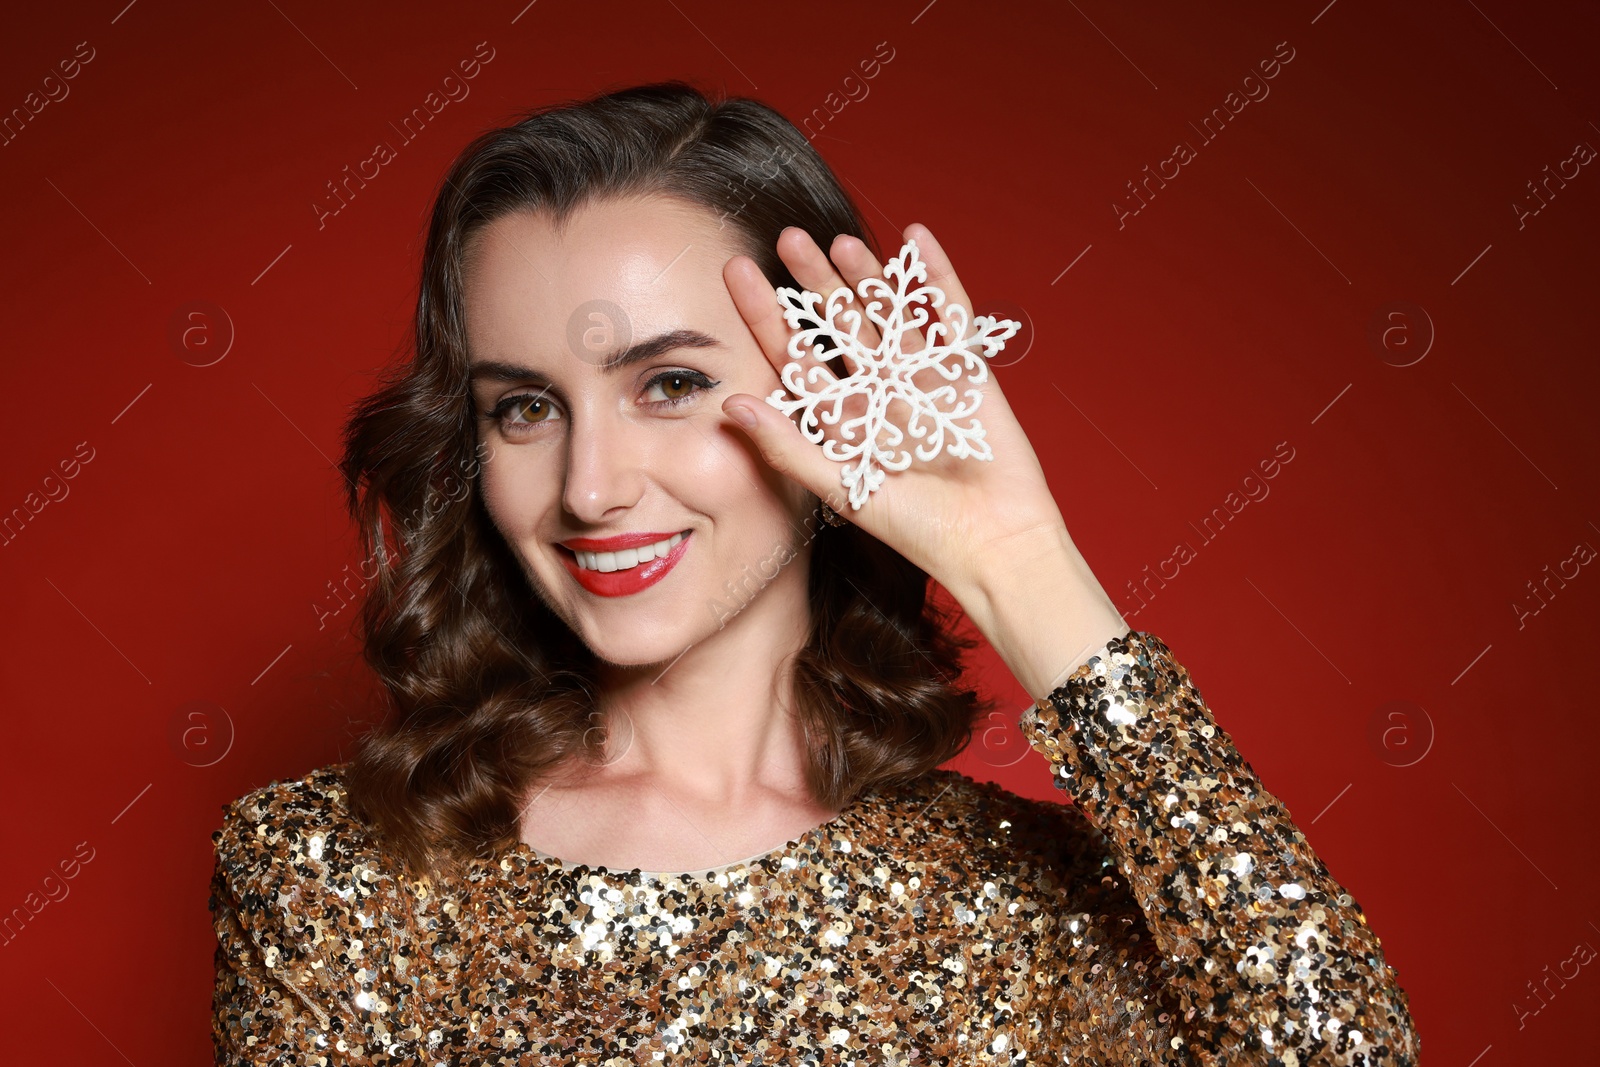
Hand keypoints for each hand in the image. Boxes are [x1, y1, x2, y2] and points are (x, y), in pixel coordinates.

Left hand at [720, 221, 1071, 599]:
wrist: (989, 539)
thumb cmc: (915, 527)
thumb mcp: (839, 486)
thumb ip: (786, 445)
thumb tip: (730, 403)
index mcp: (842, 419)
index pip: (796, 357)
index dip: (768, 316)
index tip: (738, 273)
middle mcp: (878, 393)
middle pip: (840, 326)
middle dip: (814, 284)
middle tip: (788, 239)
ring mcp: (923, 377)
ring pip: (889, 313)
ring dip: (867, 276)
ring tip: (840, 241)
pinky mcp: (967, 370)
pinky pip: (948, 314)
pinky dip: (934, 276)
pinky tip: (915, 239)